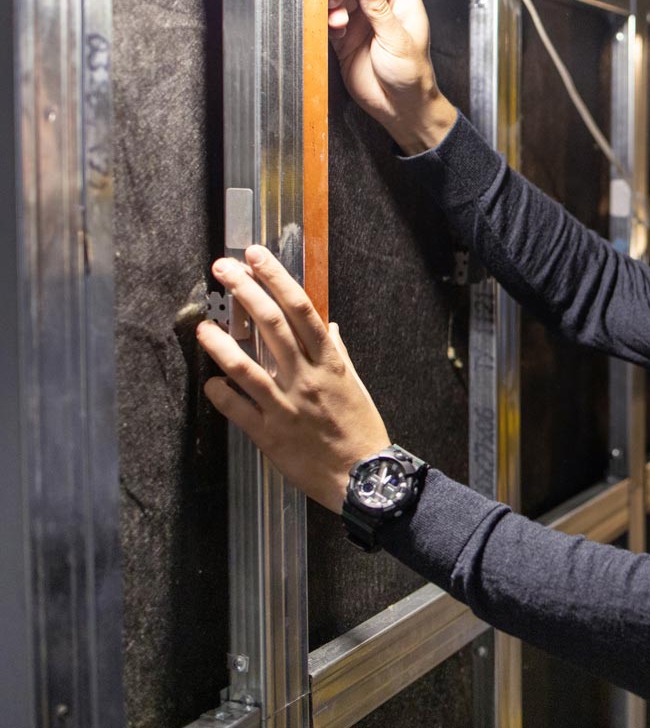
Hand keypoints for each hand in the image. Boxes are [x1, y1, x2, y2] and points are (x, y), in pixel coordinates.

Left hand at [196, 244, 390, 512]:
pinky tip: (209, 381)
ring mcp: (286, 405)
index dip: (277, 278)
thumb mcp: (355, 385)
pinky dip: (218, 392)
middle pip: (272, 324)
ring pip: (246, 365)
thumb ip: (338, 354)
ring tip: (202, 325)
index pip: (302, 309)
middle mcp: (306, 377)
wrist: (364, 476)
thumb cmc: (361, 429)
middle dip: (245, 291)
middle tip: (223, 268)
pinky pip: (236, 408)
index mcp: (330, 362)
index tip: (257, 256)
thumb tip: (329, 327)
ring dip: (219, 342)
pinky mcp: (269, 433)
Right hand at [328, 0, 456, 154]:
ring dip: (333, 2)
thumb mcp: (398, 40)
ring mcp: (362, 23)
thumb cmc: (413, 76)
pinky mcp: (346, 40)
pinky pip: (331, 21)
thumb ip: (381, 10)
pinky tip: (336, 27)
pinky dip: (329, 20)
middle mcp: (381, 9)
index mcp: (402, 2)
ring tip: (338, 16)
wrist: (401, 108)